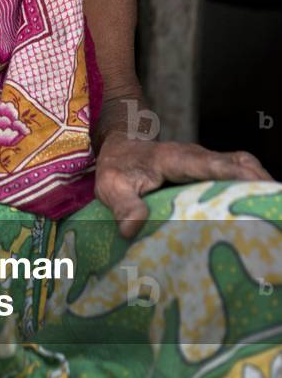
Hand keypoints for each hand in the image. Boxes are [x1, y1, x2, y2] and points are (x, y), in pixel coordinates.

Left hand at [94, 132, 274, 239]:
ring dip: (260, 187)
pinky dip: (252, 190)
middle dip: (261, 183)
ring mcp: (207, 164)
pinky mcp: (211, 172)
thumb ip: (124, 204)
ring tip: (273, 213)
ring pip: (243, 168)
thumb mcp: (112, 186)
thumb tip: (130, 230)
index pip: (212, 164)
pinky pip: (238, 176)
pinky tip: (258, 212)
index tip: (260, 186)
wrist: (121, 148)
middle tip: (275, 209)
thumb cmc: (119, 167)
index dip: (236, 175)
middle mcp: (198, 158)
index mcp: (177, 159)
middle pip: (239, 164)